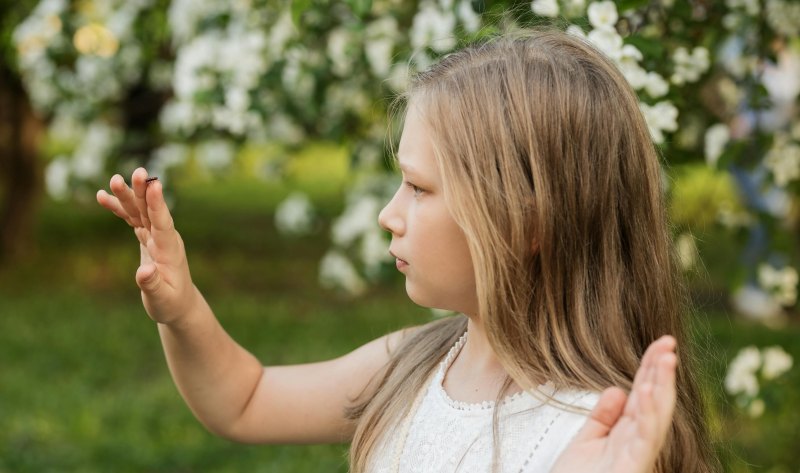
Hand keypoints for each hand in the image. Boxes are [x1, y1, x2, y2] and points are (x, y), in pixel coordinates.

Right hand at [97, 168, 196, 324]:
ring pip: (140, 211)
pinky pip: (132, 219)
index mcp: (170, 250)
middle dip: (143, 192)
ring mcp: (156, 237)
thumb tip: (144, 272)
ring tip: (114, 179)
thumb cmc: (171, 304)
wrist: (178, 305)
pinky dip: (119, 209)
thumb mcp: (161, 298)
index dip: (158, 205)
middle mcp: (164, 238)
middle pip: (152, 211)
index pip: (164, 224)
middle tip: (138, 172)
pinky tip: (102, 197)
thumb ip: (152, 284)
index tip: (155, 185)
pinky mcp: (147, 238)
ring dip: (128, 196)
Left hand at [551, 336, 676, 472]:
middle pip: (654, 403)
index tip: (661, 342)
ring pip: (655, 419)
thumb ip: (602, 418)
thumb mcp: (584, 444)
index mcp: (626, 437)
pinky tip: (649, 392)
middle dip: (663, 372)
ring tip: (665, 358)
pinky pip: (643, 440)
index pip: (643, 397)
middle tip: (669, 341)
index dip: (651, 369)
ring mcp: (636, 459)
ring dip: (662, 387)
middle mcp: (636, 447)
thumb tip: (619, 388)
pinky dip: (648, 415)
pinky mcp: (632, 469)